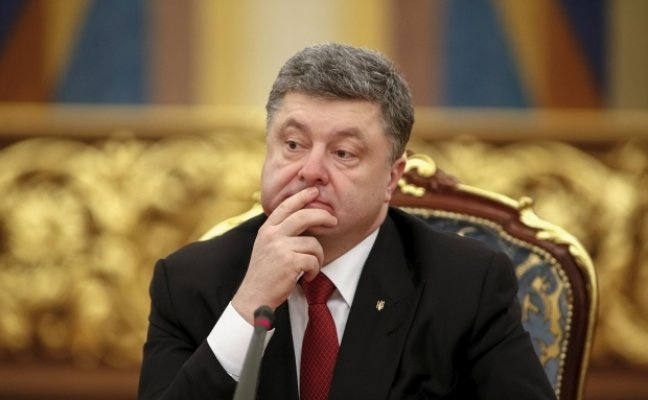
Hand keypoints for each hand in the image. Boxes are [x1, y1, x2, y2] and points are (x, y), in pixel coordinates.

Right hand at [232, 187, 337, 322]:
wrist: (254, 296)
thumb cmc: (264, 273)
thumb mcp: (265, 246)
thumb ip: (279, 232)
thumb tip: (302, 218)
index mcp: (267, 229)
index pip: (286, 206)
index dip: (302, 196)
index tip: (315, 191)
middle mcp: (272, 235)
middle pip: (304, 216)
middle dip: (322, 216)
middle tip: (334, 220)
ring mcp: (280, 248)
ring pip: (313, 243)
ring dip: (318, 257)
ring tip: (310, 267)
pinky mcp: (289, 262)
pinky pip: (313, 260)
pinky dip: (314, 270)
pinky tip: (306, 276)